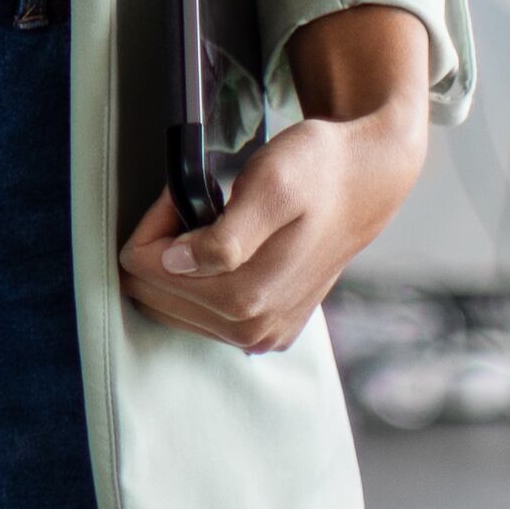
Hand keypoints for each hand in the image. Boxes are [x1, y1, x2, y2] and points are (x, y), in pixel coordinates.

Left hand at [116, 5, 434, 353]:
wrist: (363, 182)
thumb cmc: (316, 173)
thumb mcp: (269, 186)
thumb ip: (224, 236)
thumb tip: (176, 265)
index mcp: (246, 299)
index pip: (145, 268)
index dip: (156, 224)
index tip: (184, 195)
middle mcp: (252, 330)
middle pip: (154, 292)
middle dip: (162, 246)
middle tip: (197, 206)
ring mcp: (261, 335)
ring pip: (172, 305)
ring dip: (177, 263)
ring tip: (212, 224)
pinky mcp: (269, 329)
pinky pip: (201, 314)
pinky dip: (198, 280)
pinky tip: (225, 250)